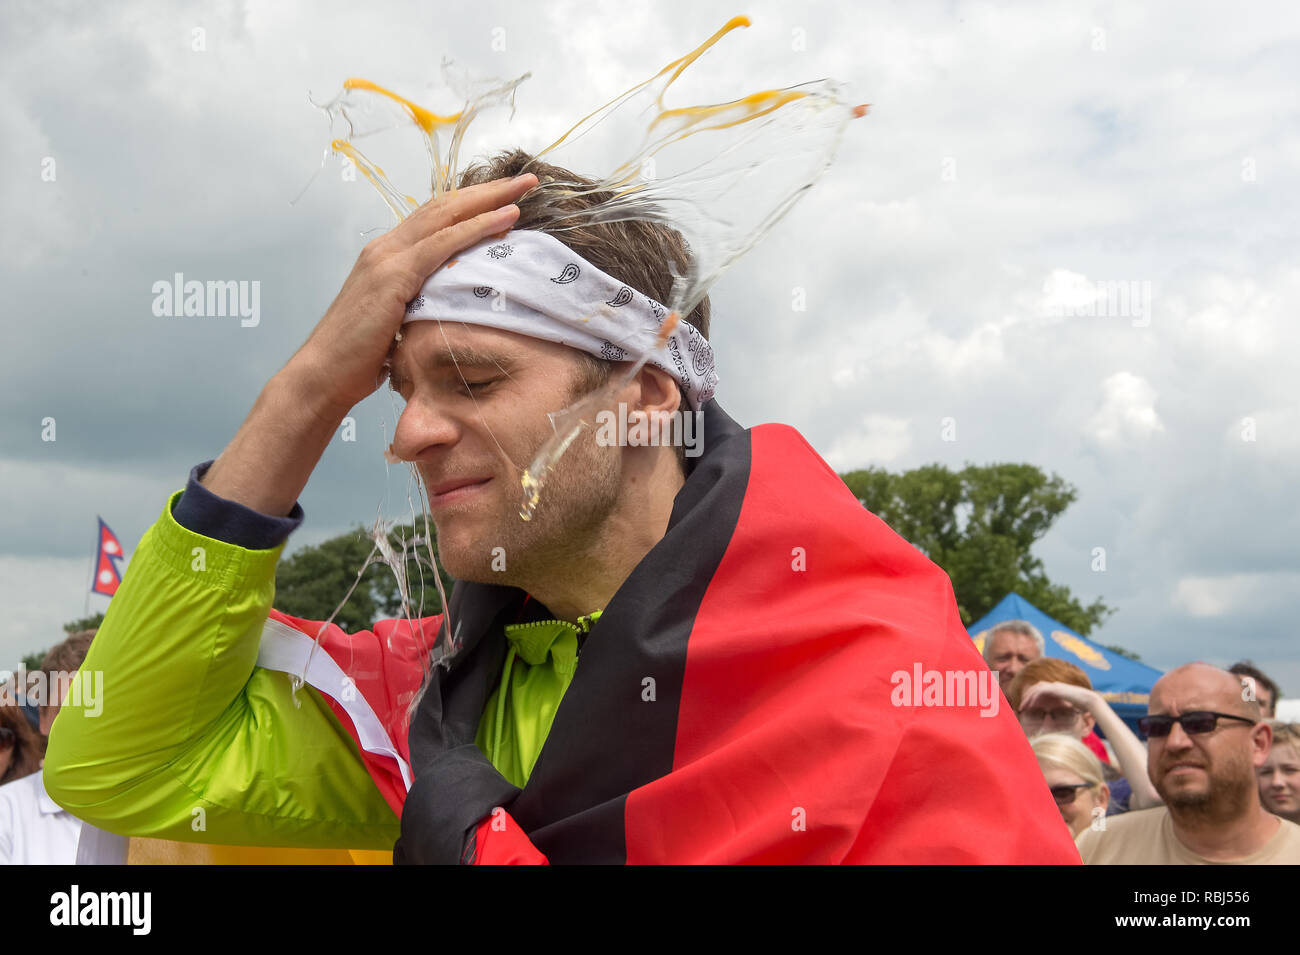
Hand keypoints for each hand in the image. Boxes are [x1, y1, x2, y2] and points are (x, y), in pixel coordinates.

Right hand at [285, 173, 537, 415]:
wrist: (323, 375)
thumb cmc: (360, 359)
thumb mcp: (399, 323)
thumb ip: (422, 306)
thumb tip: (452, 311)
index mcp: (387, 256)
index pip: (436, 219)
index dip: (472, 204)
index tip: (507, 196)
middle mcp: (386, 247)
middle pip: (445, 206)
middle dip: (488, 190)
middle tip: (526, 179)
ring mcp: (387, 257)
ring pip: (447, 216)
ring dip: (490, 199)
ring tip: (525, 187)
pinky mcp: (393, 275)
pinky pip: (443, 243)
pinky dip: (476, 227)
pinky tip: (504, 218)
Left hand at [1019, 681, 1098, 713]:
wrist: (1091, 702)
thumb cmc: (1084, 706)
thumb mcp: (1071, 707)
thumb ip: (1065, 707)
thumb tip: (1065, 714)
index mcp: (1058, 689)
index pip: (1041, 690)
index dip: (1033, 697)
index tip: (1027, 707)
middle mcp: (1055, 686)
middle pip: (1036, 688)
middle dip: (1027, 697)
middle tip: (1021, 707)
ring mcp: (1055, 686)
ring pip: (1036, 689)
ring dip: (1028, 698)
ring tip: (1023, 707)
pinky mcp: (1056, 689)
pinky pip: (1040, 691)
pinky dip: (1034, 698)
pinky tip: (1030, 706)